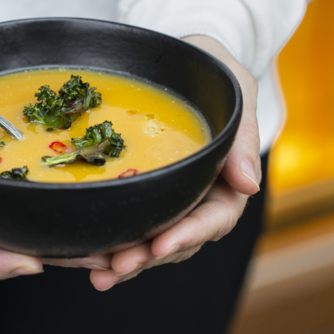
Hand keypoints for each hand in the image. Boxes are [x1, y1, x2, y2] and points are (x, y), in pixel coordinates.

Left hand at [88, 35, 261, 290]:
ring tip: (99, 274)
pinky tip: (85, 259)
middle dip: (149, 256)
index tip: (162, 244)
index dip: (189, 234)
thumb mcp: (235, 90)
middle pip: (179, 240)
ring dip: (127, 262)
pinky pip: (128, 226)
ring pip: (152, 243)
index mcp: (228, 181)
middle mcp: (199, 198)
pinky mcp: (140, 195)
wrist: (175, 59)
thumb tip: (248, 185)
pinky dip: (109, 245)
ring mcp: (169, 201)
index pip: (214, 218)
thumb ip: (241, 136)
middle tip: (118, 266)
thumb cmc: (211, 69)